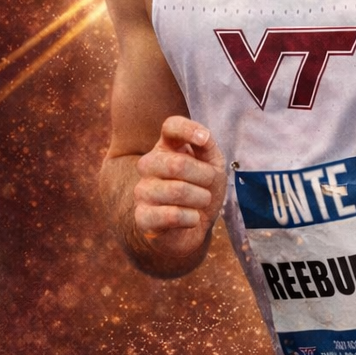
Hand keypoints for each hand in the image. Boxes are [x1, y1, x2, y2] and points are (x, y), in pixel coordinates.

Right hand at [132, 116, 226, 265]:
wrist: (193, 228)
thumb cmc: (201, 190)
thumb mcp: (213, 165)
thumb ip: (208, 146)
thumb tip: (203, 138)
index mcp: (166, 147)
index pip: (171, 126)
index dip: (189, 130)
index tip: (205, 141)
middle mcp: (149, 165)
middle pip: (177, 164)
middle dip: (205, 177)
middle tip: (209, 185)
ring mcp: (142, 190)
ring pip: (177, 191)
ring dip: (201, 199)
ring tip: (201, 202)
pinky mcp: (142, 217)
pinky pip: (172, 215)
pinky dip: (192, 218)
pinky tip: (192, 218)